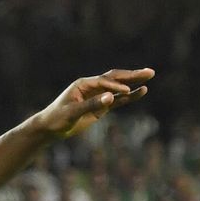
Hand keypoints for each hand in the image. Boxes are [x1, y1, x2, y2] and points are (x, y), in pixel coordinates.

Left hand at [34, 68, 153, 138]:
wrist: (50, 129)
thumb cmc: (57, 118)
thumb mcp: (72, 113)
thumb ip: (91, 105)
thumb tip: (111, 98)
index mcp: (83, 84)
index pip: (104, 82)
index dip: (115, 86)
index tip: (125, 92)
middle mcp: (92, 87)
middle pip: (115, 78)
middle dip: (132, 75)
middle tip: (149, 71)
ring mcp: (97, 96)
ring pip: (119, 88)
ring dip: (134, 83)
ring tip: (149, 76)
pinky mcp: (100, 106)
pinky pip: (118, 100)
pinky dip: (129, 97)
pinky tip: (141, 92)